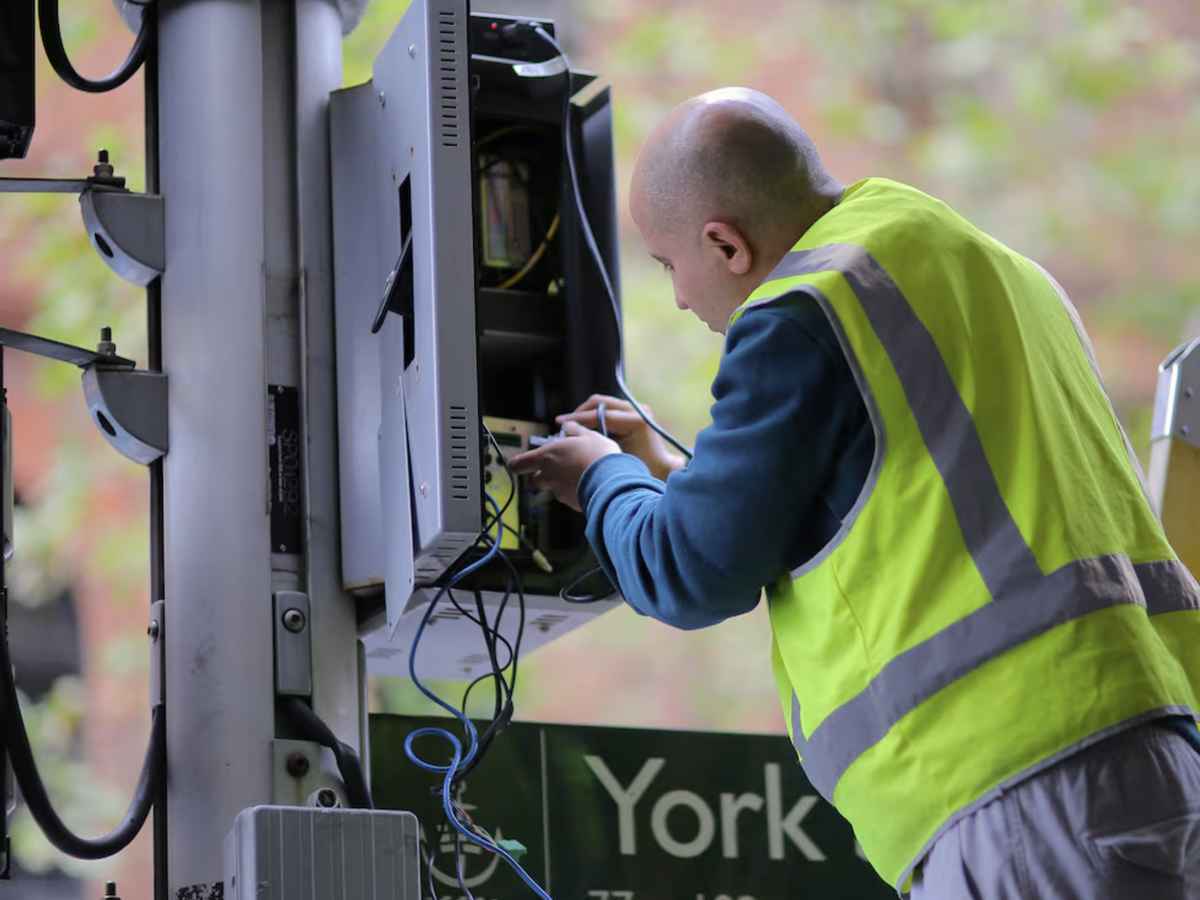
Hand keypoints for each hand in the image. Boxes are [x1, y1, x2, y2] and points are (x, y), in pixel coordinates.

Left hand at [508, 421, 621, 511]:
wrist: (612, 482)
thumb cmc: (598, 457)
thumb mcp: (588, 435)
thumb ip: (574, 430)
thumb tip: (568, 425)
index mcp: (547, 457)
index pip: (519, 464)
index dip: (517, 464)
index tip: (518, 464)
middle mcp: (549, 476)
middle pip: (536, 479)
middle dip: (543, 474)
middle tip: (559, 465)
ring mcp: (559, 491)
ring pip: (552, 488)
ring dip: (560, 482)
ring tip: (578, 474)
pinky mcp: (571, 503)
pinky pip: (568, 497)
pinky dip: (573, 491)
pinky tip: (587, 484)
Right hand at [556, 395, 685, 481]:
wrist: (661, 468)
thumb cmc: (640, 468)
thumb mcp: (615, 457)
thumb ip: (596, 442)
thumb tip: (573, 433)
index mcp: (635, 421)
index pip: (598, 415)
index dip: (577, 418)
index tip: (560, 421)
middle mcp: (637, 409)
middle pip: (599, 402)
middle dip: (579, 412)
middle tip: (564, 422)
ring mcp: (637, 407)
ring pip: (603, 402)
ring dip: (586, 412)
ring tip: (573, 423)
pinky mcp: (635, 409)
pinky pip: (610, 407)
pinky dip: (596, 414)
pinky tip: (586, 424)